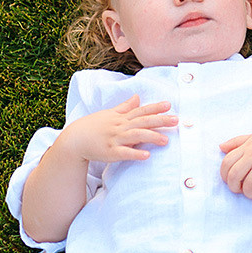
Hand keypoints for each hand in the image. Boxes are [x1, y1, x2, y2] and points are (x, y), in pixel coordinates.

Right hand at [57, 95, 175, 162]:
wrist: (75, 139)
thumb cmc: (93, 126)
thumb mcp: (110, 114)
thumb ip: (125, 107)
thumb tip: (137, 96)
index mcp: (121, 117)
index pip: (141, 110)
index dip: (155, 108)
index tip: (169, 104)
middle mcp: (120, 126)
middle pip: (142, 121)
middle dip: (160, 120)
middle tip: (176, 120)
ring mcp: (115, 139)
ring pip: (135, 135)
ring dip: (151, 137)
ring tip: (166, 140)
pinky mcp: (110, 152)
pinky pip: (124, 153)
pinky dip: (135, 153)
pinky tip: (146, 156)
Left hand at [218, 126, 251, 204]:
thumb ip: (237, 142)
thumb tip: (220, 147)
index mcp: (246, 148)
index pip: (226, 163)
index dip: (224, 175)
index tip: (230, 180)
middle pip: (234, 176)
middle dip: (234, 188)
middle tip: (240, 189)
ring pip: (249, 186)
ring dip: (248, 194)